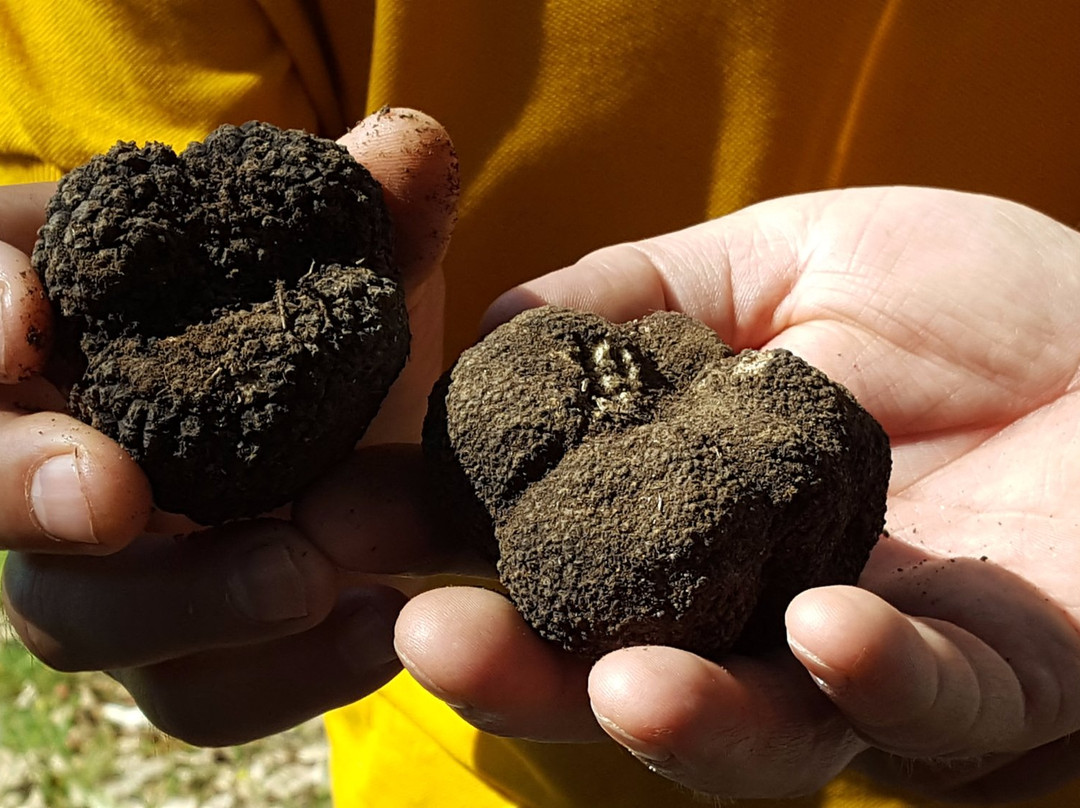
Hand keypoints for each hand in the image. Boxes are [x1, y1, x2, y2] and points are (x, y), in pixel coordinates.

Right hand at [1, 108, 459, 744]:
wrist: (380, 451)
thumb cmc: (331, 338)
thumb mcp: (354, 269)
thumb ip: (372, 212)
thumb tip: (413, 146)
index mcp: (71, 331)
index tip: (27, 319)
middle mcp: (56, 454)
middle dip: (23, 488)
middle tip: (117, 496)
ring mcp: (109, 570)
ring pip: (79, 619)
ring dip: (185, 603)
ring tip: (310, 579)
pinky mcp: (181, 653)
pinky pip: (198, 693)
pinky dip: (282, 677)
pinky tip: (371, 630)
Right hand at [387, 187, 1079, 801]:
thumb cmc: (967, 292)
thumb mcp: (781, 260)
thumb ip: (644, 291)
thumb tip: (496, 326)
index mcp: (702, 520)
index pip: (555, 548)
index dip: (456, 544)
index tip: (355, 520)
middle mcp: (766, 609)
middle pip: (629, 672)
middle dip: (527, 672)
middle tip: (430, 642)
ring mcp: (879, 657)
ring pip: (764, 734)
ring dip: (677, 720)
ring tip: (614, 686)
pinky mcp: (1007, 678)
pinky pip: (936, 708)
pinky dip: (871, 676)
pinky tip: (820, 623)